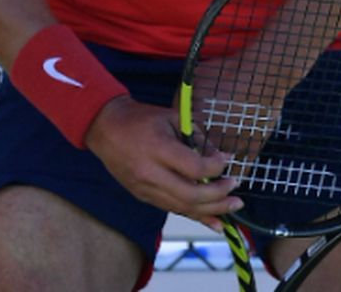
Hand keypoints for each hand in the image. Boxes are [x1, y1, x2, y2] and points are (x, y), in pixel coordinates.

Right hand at [85, 96, 242, 230]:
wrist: (105, 128)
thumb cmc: (141, 119)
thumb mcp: (172, 118)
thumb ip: (196, 138)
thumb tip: (218, 159)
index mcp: (157, 148)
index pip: (193, 167)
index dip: (216, 166)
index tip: (228, 159)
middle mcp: (150, 173)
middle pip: (190, 194)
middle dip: (218, 195)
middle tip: (235, 187)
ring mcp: (144, 188)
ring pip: (182, 207)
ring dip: (212, 210)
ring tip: (233, 207)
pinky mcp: (142, 196)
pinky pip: (172, 209)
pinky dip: (196, 216)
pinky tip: (215, 222)